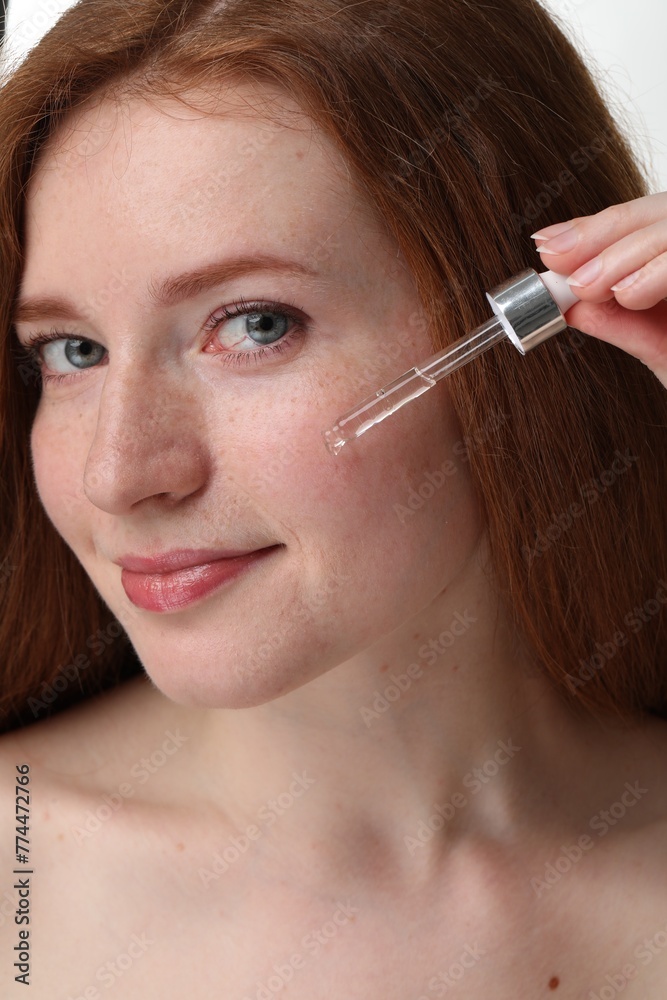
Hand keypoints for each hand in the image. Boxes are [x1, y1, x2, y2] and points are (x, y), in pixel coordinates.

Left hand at [532, 192, 666, 389]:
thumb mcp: (661, 348)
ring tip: (585, 286)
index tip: (547, 247)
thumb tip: (569, 304)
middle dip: (600, 234)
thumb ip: (622, 322)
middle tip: (555, 262)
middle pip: (655, 211)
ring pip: (666, 226)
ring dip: (620, 253)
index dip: (592, 231)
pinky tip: (628, 293)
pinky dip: (654, 271)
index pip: (639, 224)